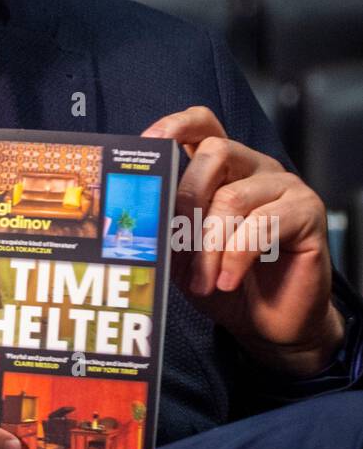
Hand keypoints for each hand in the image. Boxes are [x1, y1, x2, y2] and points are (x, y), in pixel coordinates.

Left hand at [141, 107, 344, 376]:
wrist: (272, 325)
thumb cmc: (227, 284)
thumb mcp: (184, 255)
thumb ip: (166, 226)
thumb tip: (142, 211)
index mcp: (223, 167)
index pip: (202, 123)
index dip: (175, 125)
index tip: (150, 142)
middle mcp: (254, 167)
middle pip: (215, 152)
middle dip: (187, 198)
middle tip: (176, 242)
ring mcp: (284, 185)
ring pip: (233, 196)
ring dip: (210, 245)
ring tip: (203, 281)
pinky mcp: (307, 211)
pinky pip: (263, 224)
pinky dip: (237, 257)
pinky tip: (228, 281)